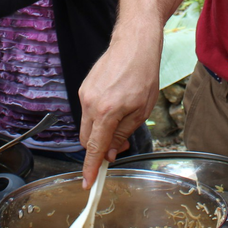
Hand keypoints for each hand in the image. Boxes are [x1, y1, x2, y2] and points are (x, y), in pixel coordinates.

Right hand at [77, 35, 161, 187]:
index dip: (90, 167)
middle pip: (87, 139)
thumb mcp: (141, 110)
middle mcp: (90, 103)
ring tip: (122, 123)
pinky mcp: (85, 87)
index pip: (94, 147)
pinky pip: (88, 111)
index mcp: (106, 111)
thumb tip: (110, 152)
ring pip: (87, 126)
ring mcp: (85, 94)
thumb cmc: (143, 74)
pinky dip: (98, 118)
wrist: (134, 44)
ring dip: (100, 133)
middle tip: (120, 147)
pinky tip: (115, 109)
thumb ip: (123, 133)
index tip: (87, 183)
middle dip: (99, 149)